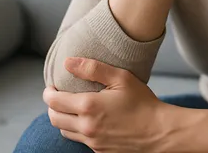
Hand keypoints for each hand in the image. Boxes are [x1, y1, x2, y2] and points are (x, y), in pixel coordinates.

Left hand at [44, 57, 167, 151]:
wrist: (159, 132)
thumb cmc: (143, 102)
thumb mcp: (121, 78)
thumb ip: (92, 68)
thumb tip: (68, 62)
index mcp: (89, 106)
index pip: (54, 101)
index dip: (48, 92)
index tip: (52, 86)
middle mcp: (86, 126)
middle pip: (54, 118)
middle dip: (52, 106)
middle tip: (58, 95)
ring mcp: (92, 141)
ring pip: (64, 131)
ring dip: (63, 119)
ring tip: (72, 107)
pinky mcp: (99, 150)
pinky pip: (80, 140)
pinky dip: (77, 129)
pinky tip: (88, 120)